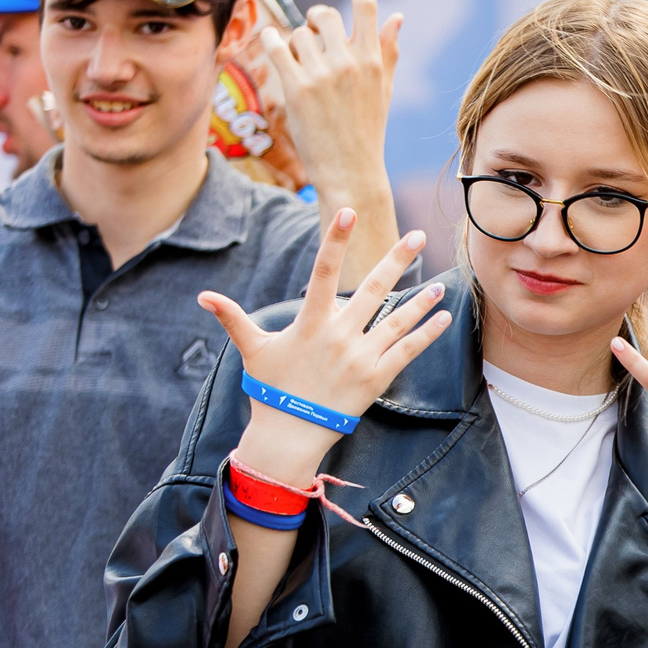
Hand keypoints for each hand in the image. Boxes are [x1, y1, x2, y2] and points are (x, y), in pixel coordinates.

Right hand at [201, 213, 448, 481]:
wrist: (290, 434)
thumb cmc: (271, 389)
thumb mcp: (252, 350)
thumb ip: (234, 318)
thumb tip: (203, 296)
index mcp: (309, 323)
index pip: (323, 272)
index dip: (336, 241)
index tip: (349, 213)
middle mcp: (338, 336)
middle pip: (372, 289)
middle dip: (397, 260)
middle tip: (418, 236)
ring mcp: (360, 357)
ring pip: (397, 320)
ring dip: (421, 300)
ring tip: (441, 283)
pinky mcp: (376, 378)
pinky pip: (407, 351)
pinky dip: (427, 334)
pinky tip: (444, 318)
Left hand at [261, 0, 401, 193]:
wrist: (350, 172)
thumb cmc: (367, 131)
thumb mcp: (382, 90)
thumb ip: (386, 51)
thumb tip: (397, 17)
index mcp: (373, 60)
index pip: (366, 8)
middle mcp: (349, 62)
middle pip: (322, 14)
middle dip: (313, 20)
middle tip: (312, 37)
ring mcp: (322, 75)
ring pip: (296, 34)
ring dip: (293, 45)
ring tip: (299, 67)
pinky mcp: (296, 88)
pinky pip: (276, 47)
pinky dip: (271, 43)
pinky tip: (273, 47)